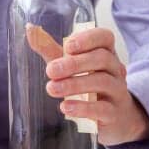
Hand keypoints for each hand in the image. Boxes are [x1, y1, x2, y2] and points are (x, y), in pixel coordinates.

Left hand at [26, 24, 148, 145]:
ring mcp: (117, 91)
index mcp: (106, 53)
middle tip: (50, 71)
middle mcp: (115, 69)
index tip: (67, 46)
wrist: (116, 118)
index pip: (105, 37)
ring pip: (102, 82)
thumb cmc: (89, 86)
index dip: (88, 39)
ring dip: (74, 84)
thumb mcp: (70, 66)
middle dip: (74, 63)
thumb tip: (30, 30)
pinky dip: (83, 107)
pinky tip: (65, 107)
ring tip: (51, 89)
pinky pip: (102, 109)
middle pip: (102, 58)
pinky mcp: (114, 114)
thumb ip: (51, 50)